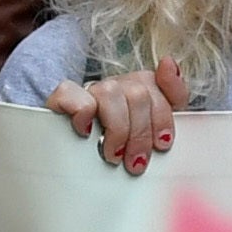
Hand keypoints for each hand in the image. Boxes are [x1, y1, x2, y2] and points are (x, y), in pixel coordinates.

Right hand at [45, 65, 185, 173]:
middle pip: (137, 93)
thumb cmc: (117, 154)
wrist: (74, 171)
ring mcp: (87, 92)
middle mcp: (114, 87)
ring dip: (116, 129)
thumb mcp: (153, 135)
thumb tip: (168, 61)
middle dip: (140, 133)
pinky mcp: (60, 100)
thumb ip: (171, 98)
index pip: (157, 85)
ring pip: (110, 92)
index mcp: (137, 90)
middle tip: (135, 163)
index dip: (162, 117)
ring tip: (112, 156)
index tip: (161, 145)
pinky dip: (82, 114)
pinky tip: (86, 134)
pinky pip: (71, 92)